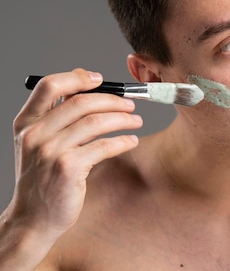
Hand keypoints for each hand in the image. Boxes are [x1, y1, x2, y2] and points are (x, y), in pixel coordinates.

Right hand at [7, 69, 141, 242]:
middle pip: (81, 101)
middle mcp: (35, 134)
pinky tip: (131, 141)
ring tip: (136, 121)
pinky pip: (103, 146)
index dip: (78, 78)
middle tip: (130, 105)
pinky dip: (122, 141)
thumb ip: (57, 116)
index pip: (49, 86)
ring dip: (122, 119)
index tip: (101, 79)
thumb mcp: (38, 143)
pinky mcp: (68, 168)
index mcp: (26, 123)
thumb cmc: (42, 178)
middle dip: (112, 100)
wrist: (33, 218)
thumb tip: (87, 83)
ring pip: (95, 122)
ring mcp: (51, 151)